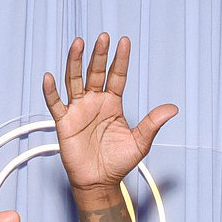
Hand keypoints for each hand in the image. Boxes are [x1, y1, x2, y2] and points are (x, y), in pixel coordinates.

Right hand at [43, 34, 177, 191]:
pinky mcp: (64, 122)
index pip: (116, 76)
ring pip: (74, 80)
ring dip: (75, 62)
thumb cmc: (118, 163)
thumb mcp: (140, 142)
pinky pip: (55, 103)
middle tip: (103, 38)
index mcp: (112, 103)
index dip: (120, 60)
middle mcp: (94, 102)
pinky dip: (50, 91)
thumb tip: (173, 108)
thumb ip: (153, 123)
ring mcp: (78, 110)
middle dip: (98, 55)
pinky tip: (49, 77)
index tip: (124, 42)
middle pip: (94, 72)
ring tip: (79, 44)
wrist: (100, 183)